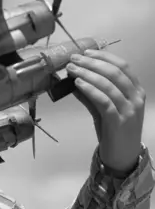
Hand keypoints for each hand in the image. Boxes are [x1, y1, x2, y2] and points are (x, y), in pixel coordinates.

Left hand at [68, 49, 145, 175]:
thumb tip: (73, 77)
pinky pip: (104, 100)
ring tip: (71, 69)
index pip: (122, 66)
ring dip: (87, 74)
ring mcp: (130, 109)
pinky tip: (77, 84)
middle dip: (92, 63)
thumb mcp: (103, 108)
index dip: (103, 57)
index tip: (86, 52)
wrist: (122, 157)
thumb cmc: (114, 130)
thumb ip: (91, 93)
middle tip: (74, 59)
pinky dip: (90, 89)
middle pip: (114, 72)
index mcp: (136, 90)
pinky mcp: (119, 121)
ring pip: (108, 84)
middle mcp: (136, 97)